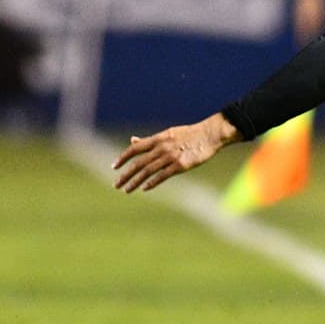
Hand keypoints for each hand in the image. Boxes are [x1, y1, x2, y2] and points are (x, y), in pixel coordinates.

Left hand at [112, 114, 236, 191]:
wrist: (210, 134)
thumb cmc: (190, 134)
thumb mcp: (167, 133)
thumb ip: (149, 140)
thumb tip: (132, 140)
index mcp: (158, 138)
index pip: (135, 148)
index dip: (123, 157)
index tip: (114, 167)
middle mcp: (162, 147)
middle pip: (139, 162)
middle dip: (126, 174)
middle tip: (116, 184)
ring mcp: (171, 156)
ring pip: (148, 171)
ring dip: (136, 181)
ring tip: (126, 190)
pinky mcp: (181, 165)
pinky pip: (163, 175)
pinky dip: (152, 182)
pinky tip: (144, 188)